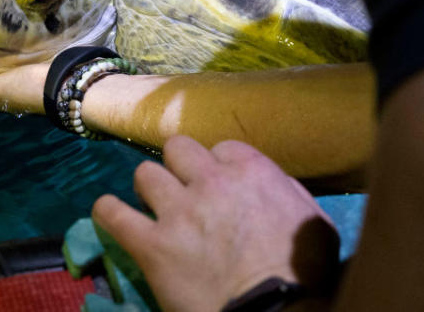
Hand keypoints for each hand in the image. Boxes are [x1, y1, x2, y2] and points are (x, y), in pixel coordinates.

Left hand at [92, 135, 339, 311]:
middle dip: (179, 169)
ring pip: (144, 173)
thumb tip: (268, 183)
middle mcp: (210, 181)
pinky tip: (111, 214)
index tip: (220, 188)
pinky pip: (112, 212)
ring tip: (154, 209)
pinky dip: (109, 212)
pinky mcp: (152, 244)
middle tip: (184, 194)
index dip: (218, 168)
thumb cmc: (305, 276)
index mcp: (251, 171)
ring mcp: (178, 211)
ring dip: (149, 190)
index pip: (221, 147)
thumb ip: (285, 192)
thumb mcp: (314, 223)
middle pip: (177, 148)